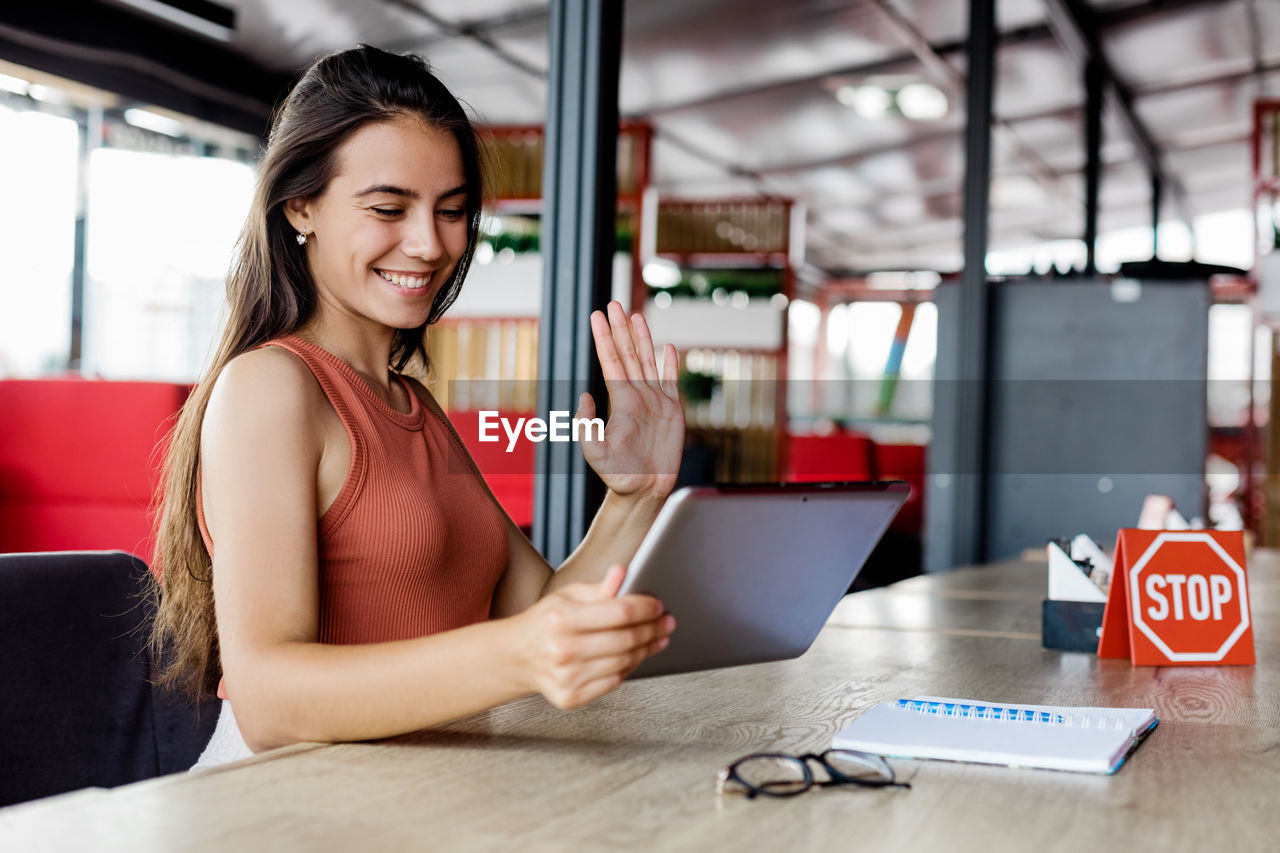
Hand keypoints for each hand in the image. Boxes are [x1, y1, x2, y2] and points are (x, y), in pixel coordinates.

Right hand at [514, 565, 675, 709]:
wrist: (517, 656)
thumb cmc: (547, 622)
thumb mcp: (568, 596)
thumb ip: (599, 588)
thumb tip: (623, 572)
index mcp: (561, 618)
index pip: (620, 612)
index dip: (646, 608)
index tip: (659, 605)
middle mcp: (562, 649)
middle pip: (626, 639)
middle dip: (653, 629)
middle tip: (666, 623)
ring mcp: (566, 677)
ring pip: (624, 663)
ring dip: (646, 649)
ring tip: (657, 638)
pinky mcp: (570, 697)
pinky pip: (613, 682)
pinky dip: (629, 668)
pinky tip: (635, 656)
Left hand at [578, 301, 685, 499]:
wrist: (643, 489)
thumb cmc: (617, 475)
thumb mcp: (594, 452)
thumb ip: (586, 424)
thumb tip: (584, 394)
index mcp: (620, 400)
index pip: (611, 361)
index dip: (604, 337)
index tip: (597, 315)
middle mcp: (636, 395)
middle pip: (628, 354)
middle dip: (620, 329)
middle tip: (613, 303)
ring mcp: (655, 401)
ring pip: (647, 362)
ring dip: (642, 338)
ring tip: (636, 315)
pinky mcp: (672, 411)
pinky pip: (671, 382)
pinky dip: (669, 364)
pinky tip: (667, 348)